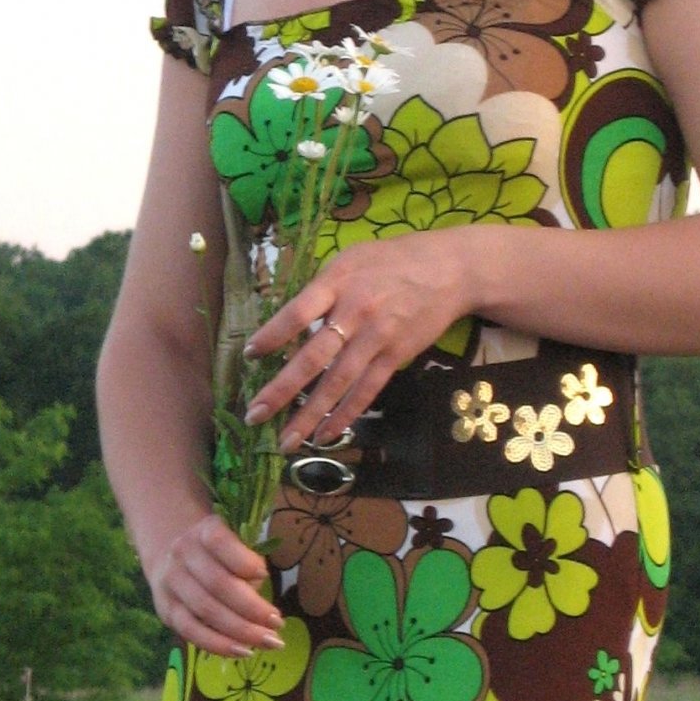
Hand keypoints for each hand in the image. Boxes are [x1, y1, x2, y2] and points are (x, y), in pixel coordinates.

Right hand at [145, 513, 284, 657]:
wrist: (171, 556)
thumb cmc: (218, 553)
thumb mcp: (235, 546)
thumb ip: (248, 567)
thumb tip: (261, 607)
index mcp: (205, 531)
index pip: (220, 543)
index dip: (243, 561)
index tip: (265, 575)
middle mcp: (183, 554)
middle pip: (217, 584)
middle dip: (251, 608)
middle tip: (278, 624)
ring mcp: (171, 583)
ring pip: (206, 611)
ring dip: (241, 631)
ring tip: (269, 642)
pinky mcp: (166, 610)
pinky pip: (192, 632)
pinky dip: (219, 645)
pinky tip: (244, 651)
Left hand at [242, 231, 480, 450]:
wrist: (450, 270)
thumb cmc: (392, 260)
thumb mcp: (351, 259)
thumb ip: (322, 287)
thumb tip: (289, 323)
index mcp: (338, 282)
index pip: (296, 313)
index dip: (271, 336)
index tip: (249, 355)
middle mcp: (356, 312)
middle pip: (313, 357)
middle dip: (281, 390)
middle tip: (254, 416)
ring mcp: (377, 337)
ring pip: (338, 382)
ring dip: (310, 415)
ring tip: (286, 441)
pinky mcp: (397, 356)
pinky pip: (367, 391)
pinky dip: (345, 415)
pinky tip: (326, 435)